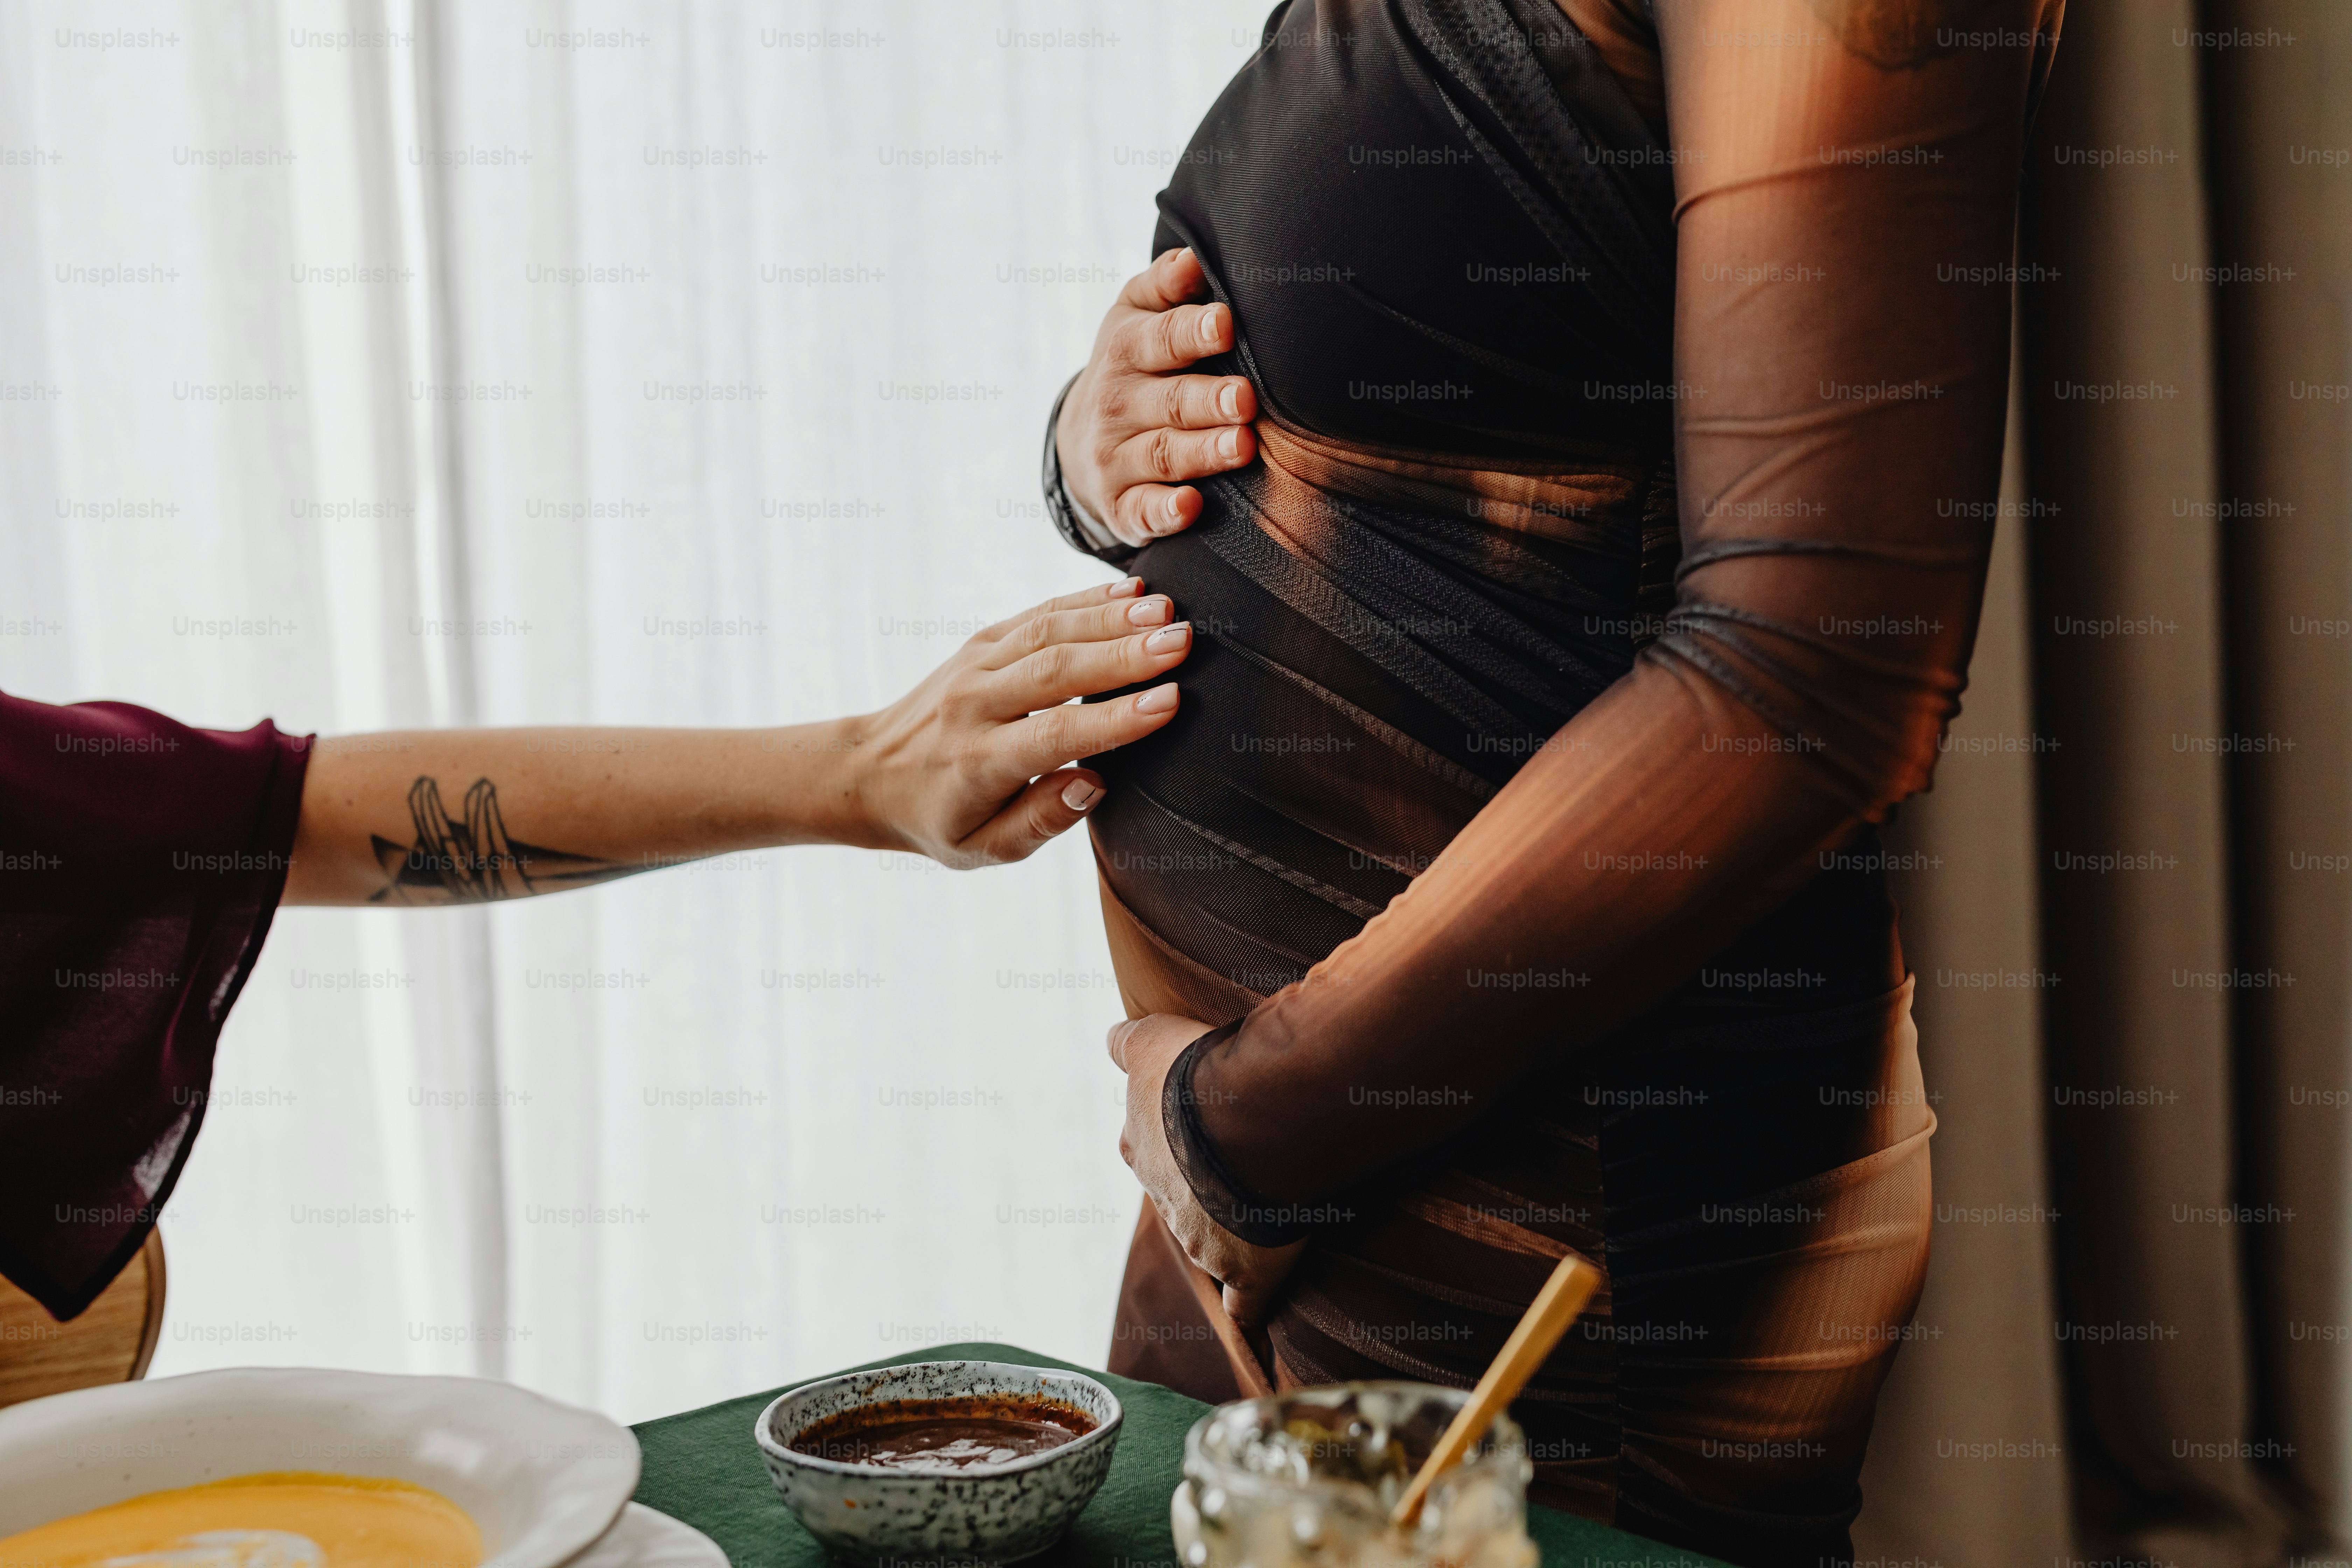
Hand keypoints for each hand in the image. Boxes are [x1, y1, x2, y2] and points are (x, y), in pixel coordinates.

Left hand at [856, 578, 1189, 867]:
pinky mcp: (981, 642)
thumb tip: (1092, 785)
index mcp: (979, 761)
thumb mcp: (981, 848)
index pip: (1056, 733)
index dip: (1115, 718)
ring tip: (1166, 610)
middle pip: (1057, 670)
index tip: (1170, 700)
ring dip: (1111, 617)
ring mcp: (976, 665)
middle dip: (1125, 654)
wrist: (869, 771)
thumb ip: (1039, 822)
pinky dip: (1085, 599)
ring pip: (1049, 631)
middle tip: (1183, 641)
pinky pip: (1038, 614)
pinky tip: (1131, 592)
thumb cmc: (938, 819)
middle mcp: (975, 704)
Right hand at [1058, 248, 1258, 547]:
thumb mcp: (1135, 315)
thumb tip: (1194, 260)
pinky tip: (1190, 507)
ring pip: (1163, 455)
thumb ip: (1165, 285)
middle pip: (1169, 401)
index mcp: (1127, 349)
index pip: (1160, 338)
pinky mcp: (1120, 505)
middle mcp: (1116, 403)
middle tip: (1246, 397)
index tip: (1224, 325)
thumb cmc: (1136, 365)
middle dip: (1207, 400)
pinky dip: (1164, 513)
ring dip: (1202, 453)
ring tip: (1242, 447)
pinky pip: (1141, 512)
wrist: (1083, 439)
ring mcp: (1115, 457)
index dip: (1192, 332)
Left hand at [1107, 1012, 1305, 1326]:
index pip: (1144, 1148)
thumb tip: (1111, 1039)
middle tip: (1233, 1169)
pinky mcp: (1247, 1271)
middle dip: (1197, 1187)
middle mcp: (1164, 1198)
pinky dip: (1247, 1305)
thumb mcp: (1152, 1041)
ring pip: (1209, 1241)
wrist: (1250, 1121)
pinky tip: (1252, 1311)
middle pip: (1177, 1197)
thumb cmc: (1202, 1076)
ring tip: (1264, 1215)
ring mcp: (1203, 1240)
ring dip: (1229, 1230)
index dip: (1167, 1138)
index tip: (1191, 1130)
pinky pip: (1245, 1301)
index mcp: (1142, 1148)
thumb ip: (1128, 1042)